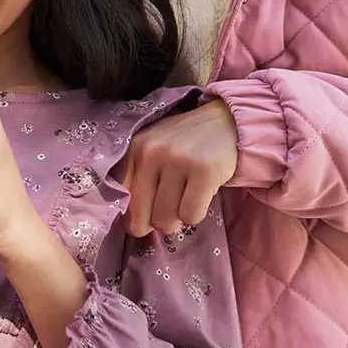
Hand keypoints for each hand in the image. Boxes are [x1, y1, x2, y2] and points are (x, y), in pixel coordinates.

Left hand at [118, 98, 238, 236]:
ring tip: (187, 196)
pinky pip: (191, 215)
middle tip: (170, 207)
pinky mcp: (204, 170)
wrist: (227, 122)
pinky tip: (202, 194)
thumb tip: (130, 225)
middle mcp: (151, 152)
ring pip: (166, 221)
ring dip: (179, 217)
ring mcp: (178, 160)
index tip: (147, 212)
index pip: (120, 202)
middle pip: (140, 219)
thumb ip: (137, 180)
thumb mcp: (154, 151)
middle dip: (156, 222)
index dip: (133, 216)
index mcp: (134, 149)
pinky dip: (197, 213)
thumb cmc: (186, 145)